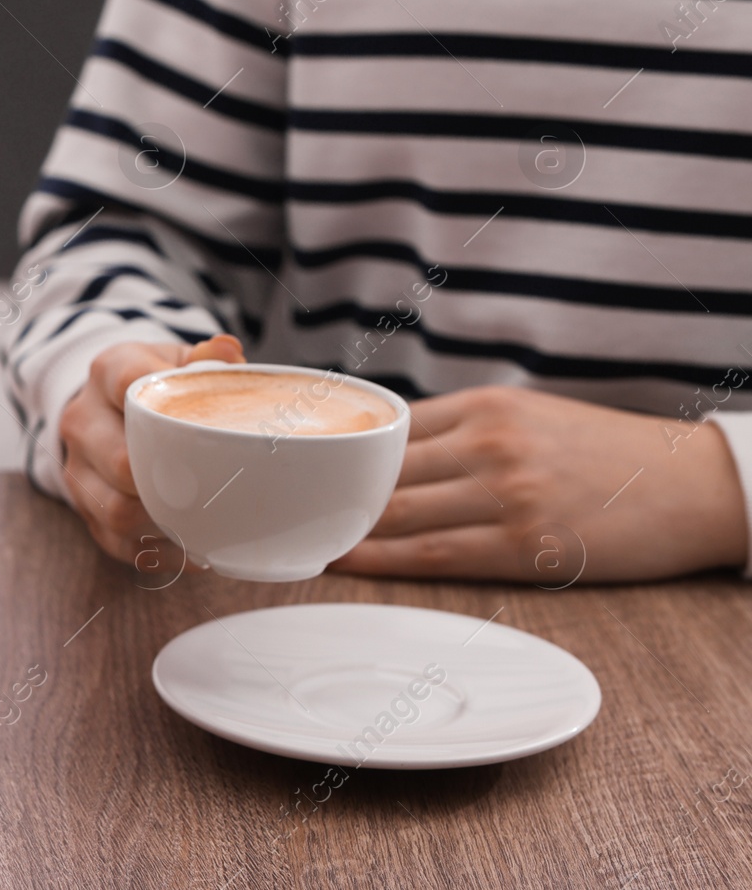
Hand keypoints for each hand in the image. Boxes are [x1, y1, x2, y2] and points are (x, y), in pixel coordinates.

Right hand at [57, 334, 243, 569]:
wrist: (107, 409)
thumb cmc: (155, 386)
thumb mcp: (174, 360)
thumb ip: (203, 358)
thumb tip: (226, 353)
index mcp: (106, 372)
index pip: (126, 382)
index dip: (164, 402)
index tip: (205, 419)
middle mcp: (82, 421)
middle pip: (119, 462)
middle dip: (169, 479)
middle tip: (219, 486)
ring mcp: (78, 470)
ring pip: (116, 511)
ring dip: (166, 524)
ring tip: (210, 525)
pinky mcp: (85, 510)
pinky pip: (119, 544)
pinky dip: (161, 553)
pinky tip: (196, 549)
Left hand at [330, 385, 749, 582]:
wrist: (694, 486)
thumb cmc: (605, 455)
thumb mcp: (530, 418)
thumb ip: (461, 431)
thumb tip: (387, 450)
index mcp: (486, 405)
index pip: (388, 427)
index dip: (335, 450)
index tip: (292, 463)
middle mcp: (490, 442)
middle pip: (381, 469)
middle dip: (325, 489)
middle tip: (275, 505)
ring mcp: (506, 493)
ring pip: (397, 512)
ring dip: (342, 528)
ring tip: (295, 537)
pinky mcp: (524, 543)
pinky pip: (432, 554)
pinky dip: (380, 560)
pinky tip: (345, 562)